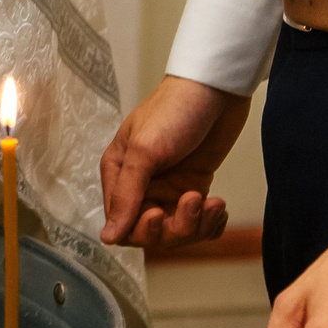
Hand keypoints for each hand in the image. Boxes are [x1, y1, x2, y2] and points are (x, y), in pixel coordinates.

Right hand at [100, 74, 251, 250]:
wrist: (217, 89)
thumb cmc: (174, 111)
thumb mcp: (144, 151)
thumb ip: (126, 195)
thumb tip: (107, 238)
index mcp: (118, 174)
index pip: (121, 224)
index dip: (141, 228)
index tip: (159, 212)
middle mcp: (141, 186)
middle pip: (151, 233)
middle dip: (174, 227)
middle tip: (192, 201)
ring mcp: (169, 188)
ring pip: (177, 231)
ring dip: (197, 224)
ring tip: (214, 202)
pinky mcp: (194, 187)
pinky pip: (199, 223)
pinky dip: (211, 223)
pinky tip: (219, 207)